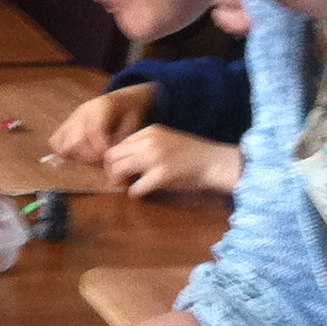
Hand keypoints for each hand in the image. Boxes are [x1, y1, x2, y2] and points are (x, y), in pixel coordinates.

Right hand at [50, 83, 156, 164]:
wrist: (122, 99)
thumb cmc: (130, 113)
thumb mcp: (134, 123)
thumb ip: (122, 141)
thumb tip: (109, 159)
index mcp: (102, 107)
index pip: (93, 131)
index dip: (100, 148)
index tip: (108, 157)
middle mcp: (82, 112)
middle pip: (74, 140)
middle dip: (88, 157)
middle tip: (102, 161)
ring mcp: (71, 118)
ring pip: (61, 143)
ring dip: (76, 157)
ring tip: (92, 159)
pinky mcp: (65, 125)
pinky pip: (55, 142)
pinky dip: (65, 153)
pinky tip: (81, 155)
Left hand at [104, 125, 244, 196]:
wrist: (214, 161)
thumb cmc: (192, 155)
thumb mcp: (167, 141)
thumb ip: (147, 146)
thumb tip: (124, 159)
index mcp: (150, 131)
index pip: (119, 144)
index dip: (116, 159)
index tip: (121, 169)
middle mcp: (149, 142)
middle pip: (113, 155)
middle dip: (112, 170)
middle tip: (118, 180)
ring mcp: (155, 158)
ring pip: (119, 169)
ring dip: (119, 180)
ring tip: (127, 186)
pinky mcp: (161, 175)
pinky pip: (135, 188)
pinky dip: (135, 193)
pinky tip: (141, 193)